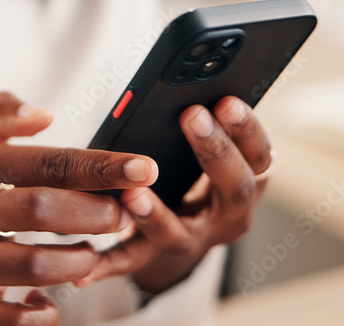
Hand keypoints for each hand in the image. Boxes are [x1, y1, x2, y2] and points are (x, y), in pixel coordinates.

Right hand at [0, 92, 158, 325]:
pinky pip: (6, 319)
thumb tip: (44, 112)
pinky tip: (51, 303)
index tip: (146, 168)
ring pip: (31, 265)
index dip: (102, 166)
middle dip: (96, 214)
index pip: (49, 162)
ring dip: (77, 263)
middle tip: (127, 217)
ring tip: (94, 257)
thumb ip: (0, 115)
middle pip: (41, 209)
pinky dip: (38, 314)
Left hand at [78, 96, 272, 293]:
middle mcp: (228, 216)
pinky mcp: (155, 256)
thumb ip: (206, 118)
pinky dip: (107, 264)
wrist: (185, 224)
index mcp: (247, 182)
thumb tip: (190, 75)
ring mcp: (192, 240)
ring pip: (178, 234)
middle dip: (216, 151)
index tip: (227, 100)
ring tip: (134, 195)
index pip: (260, 157)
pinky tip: (83, 268)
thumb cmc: (196, 165)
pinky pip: (130, 260)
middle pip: (234, 190)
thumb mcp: (210, 144)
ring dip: (156, 216)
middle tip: (192, 116)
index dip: (248, 130)